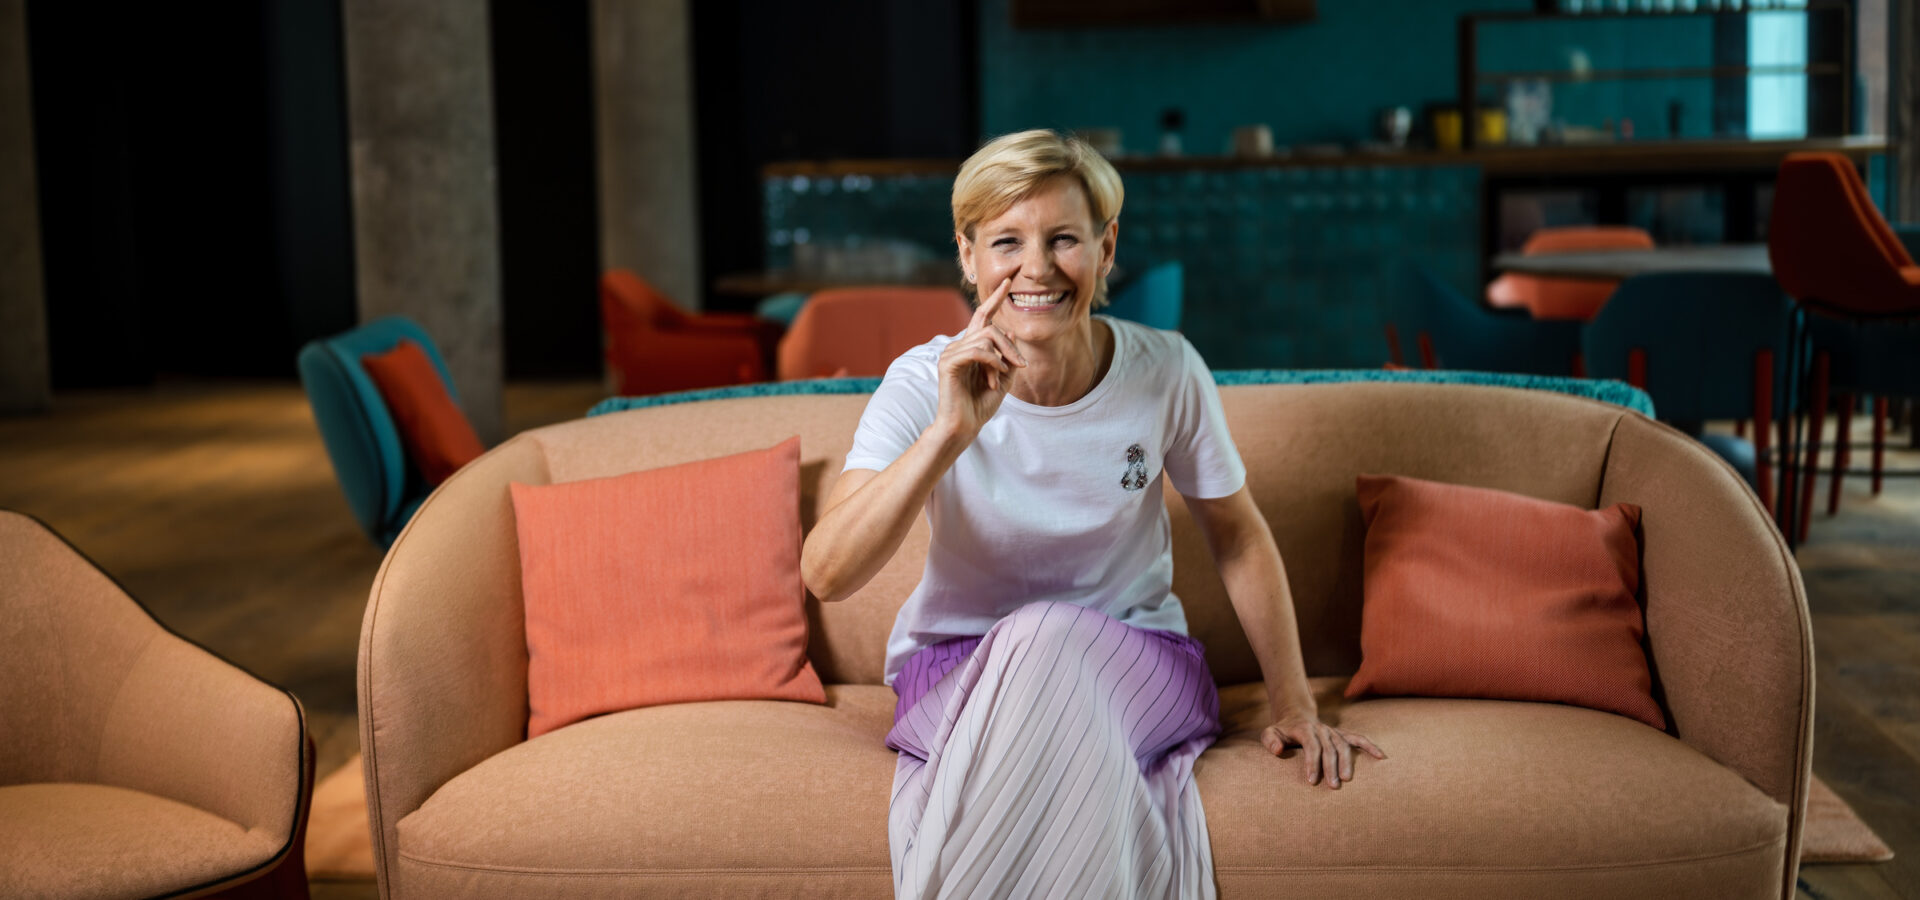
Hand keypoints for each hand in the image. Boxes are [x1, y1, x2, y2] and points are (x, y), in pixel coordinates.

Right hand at [935, 278, 1025, 438]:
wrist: (964, 426)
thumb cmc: (981, 405)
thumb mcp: (1005, 378)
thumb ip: (1009, 356)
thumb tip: (1010, 331)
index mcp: (971, 347)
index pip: (982, 316)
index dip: (995, 298)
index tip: (1007, 282)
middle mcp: (958, 345)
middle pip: (989, 327)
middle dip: (1009, 345)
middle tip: (1022, 365)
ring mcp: (951, 353)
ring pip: (985, 339)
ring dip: (1001, 359)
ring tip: (1000, 379)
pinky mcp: (948, 363)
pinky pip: (976, 351)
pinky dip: (991, 362)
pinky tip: (995, 378)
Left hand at [1261, 710, 1384, 789]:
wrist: (1296, 717)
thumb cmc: (1282, 732)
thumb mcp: (1269, 733)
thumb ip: (1269, 740)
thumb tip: (1279, 750)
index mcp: (1304, 729)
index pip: (1312, 745)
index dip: (1313, 763)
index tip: (1312, 781)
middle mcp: (1321, 729)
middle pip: (1329, 747)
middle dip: (1331, 767)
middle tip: (1333, 787)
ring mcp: (1333, 732)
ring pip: (1344, 745)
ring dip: (1347, 762)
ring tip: (1348, 779)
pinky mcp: (1342, 735)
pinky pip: (1358, 739)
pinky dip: (1370, 746)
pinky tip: (1380, 757)